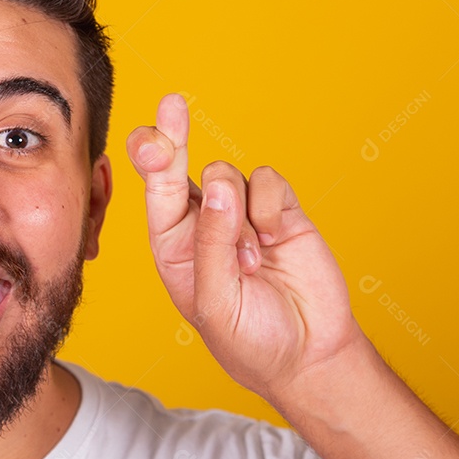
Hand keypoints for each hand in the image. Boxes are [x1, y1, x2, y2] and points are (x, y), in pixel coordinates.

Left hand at [126, 94, 360, 398]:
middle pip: (178, 164)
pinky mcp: (279, 211)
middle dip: (174, 133)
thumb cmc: (248, 338)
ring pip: (227, 173)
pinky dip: (270, 207)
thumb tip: (218, 184)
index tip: (152, 140)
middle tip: (172, 104)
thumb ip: (212, 244)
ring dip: (238, 214)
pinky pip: (268, 181)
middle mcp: (201, 222)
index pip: (154, 193)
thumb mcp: (214, 301)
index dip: (150, 160)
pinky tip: (275, 241)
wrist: (308, 354)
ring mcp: (240, 213)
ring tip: (252, 261)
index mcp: (171, 244)